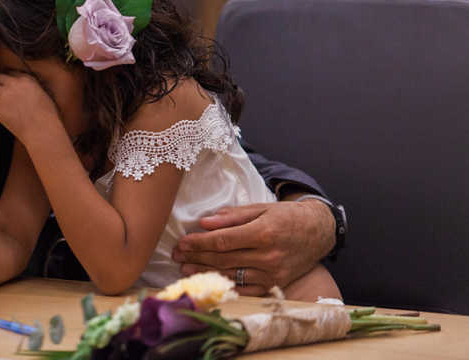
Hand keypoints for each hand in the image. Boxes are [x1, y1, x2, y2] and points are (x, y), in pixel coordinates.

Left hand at [0, 72, 60, 142]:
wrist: (42, 130)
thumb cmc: (47, 116)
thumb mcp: (43, 94)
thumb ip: (32, 87)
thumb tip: (24, 90)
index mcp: (26, 79)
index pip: (10, 73)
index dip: (7, 81)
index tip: (6, 88)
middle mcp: (14, 84)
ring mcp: (4, 95)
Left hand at [171, 201, 334, 295]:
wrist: (318, 232)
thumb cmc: (287, 216)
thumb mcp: (261, 208)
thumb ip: (232, 216)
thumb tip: (205, 222)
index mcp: (263, 233)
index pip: (222, 241)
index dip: (199, 243)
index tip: (183, 242)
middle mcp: (268, 256)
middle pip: (223, 259)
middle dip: (196, 257)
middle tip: (177, 255)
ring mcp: (272, 273)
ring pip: (232, 275)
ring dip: (206, 272)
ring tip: (186, 268)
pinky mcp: (275, 284)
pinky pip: (247, 289)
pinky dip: (227, 285)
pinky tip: (210, 281)